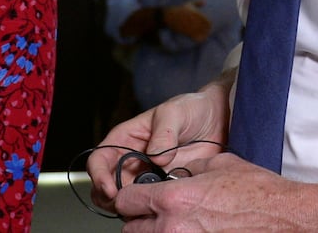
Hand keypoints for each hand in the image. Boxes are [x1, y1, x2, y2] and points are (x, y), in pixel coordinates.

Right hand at [88, 78, 230, 210]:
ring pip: (126, 198)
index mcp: (126, 138)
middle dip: (110, 198)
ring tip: (142, 209)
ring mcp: (147, 175)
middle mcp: (132, 159)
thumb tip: (155, 156)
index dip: (99, 176)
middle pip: (107, 184)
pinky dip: (148, 209)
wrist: (219, 120)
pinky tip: (159, 209)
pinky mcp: (164, 187)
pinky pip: (150, 202)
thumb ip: (164, 131)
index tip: (110, 189)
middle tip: (125, 205)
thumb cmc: (193, 108)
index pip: (99, 159)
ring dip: (128, 207)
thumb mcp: (176, 112)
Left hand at [112, 152, 297, 230]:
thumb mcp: (218, 164)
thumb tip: (177, 175)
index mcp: (173, 199)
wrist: (283, 218)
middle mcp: (172, 228)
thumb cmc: (256, 192)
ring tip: (176, 224)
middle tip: (155, 213)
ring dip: (156, 232)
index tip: (136, 198)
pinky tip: (193, 231)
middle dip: (140, 219)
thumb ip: (188, 170)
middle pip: (131, 229)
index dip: (129, 197)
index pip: (126, 201)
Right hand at [162, 0, 212, 41]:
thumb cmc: (179, 10)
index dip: (209, 25)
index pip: (207, 21)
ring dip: (203, 34)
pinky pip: (194, 37)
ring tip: (203, 35)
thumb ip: (197, 3)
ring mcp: (189, 26)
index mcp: (195, 13)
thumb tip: (205, 1)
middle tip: (207, 31)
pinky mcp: (185, 32)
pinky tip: (198, 38)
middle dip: (207, 30)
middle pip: (205, 28)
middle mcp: (193, 20)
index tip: (209, 26)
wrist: (169, 16)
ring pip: (200, 33)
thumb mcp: (188, 4)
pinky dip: (198, 39)